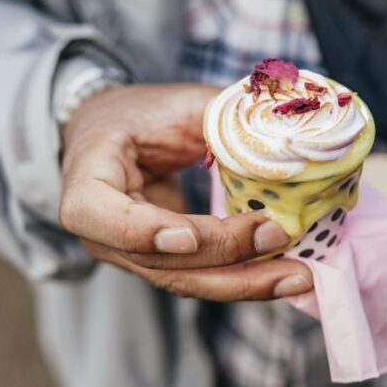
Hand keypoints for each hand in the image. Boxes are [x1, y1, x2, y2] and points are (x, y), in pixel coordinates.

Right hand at [58, 84, 312, 300]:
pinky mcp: (163, 263)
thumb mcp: (172, 103)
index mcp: (87, 180)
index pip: (99, 215)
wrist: (111, 135)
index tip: (188, 236)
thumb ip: (219, 115)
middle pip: (159, 261)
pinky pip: (202, 278)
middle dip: (224, 258)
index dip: (142, 230)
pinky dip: (244, 277)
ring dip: (245, 282)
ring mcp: (131, 255)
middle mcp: (101, 232)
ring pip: (185, 281)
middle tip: (278, 239)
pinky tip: (284, 274)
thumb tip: (284, 128)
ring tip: (298, 275)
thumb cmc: (138, 115)